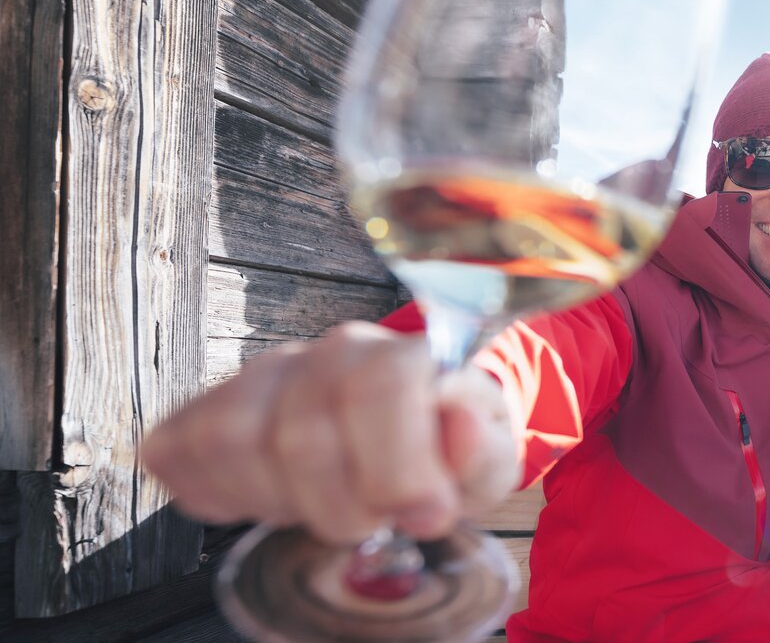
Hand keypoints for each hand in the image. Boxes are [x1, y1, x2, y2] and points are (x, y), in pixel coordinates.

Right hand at [141, 321, 521, 543]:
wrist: (410, 430)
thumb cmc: (445, 450)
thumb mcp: (487, 460)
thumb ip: (481, 449)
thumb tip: (461, 422)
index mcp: (404, 355)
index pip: (378, 389)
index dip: (396, 468)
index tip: (423, 515)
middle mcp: (329, 353)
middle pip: (300, 434)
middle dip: (340, 508)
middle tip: (370, 519)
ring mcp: (265, 375)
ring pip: (229, 439)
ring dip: (275, 501)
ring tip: (316, 507)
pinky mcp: (211, 404)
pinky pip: (177, 447)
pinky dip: (210, 493)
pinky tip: (260, 500)